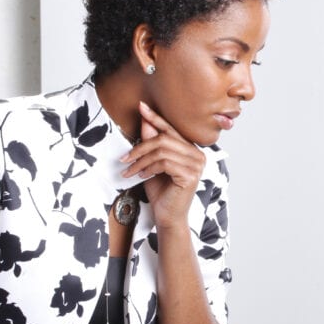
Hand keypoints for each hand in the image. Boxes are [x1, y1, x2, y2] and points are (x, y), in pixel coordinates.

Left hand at [121, 101, 204, 229]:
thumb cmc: (161, 191)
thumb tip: (145, 120)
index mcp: (190, 149)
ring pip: (162, 151)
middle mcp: (197, 154)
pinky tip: (143, 176)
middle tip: (125, 158)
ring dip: (141, 160)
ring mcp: (196, 165)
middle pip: (164, 138)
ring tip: (130, 170)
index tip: (141, 107)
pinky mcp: (191, 175)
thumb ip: (151, 143)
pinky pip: (164, 163)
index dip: (155, 118)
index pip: (171, 129)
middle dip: (141, 147)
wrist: (167, 216)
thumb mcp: (152, 163)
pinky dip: (149, 168)